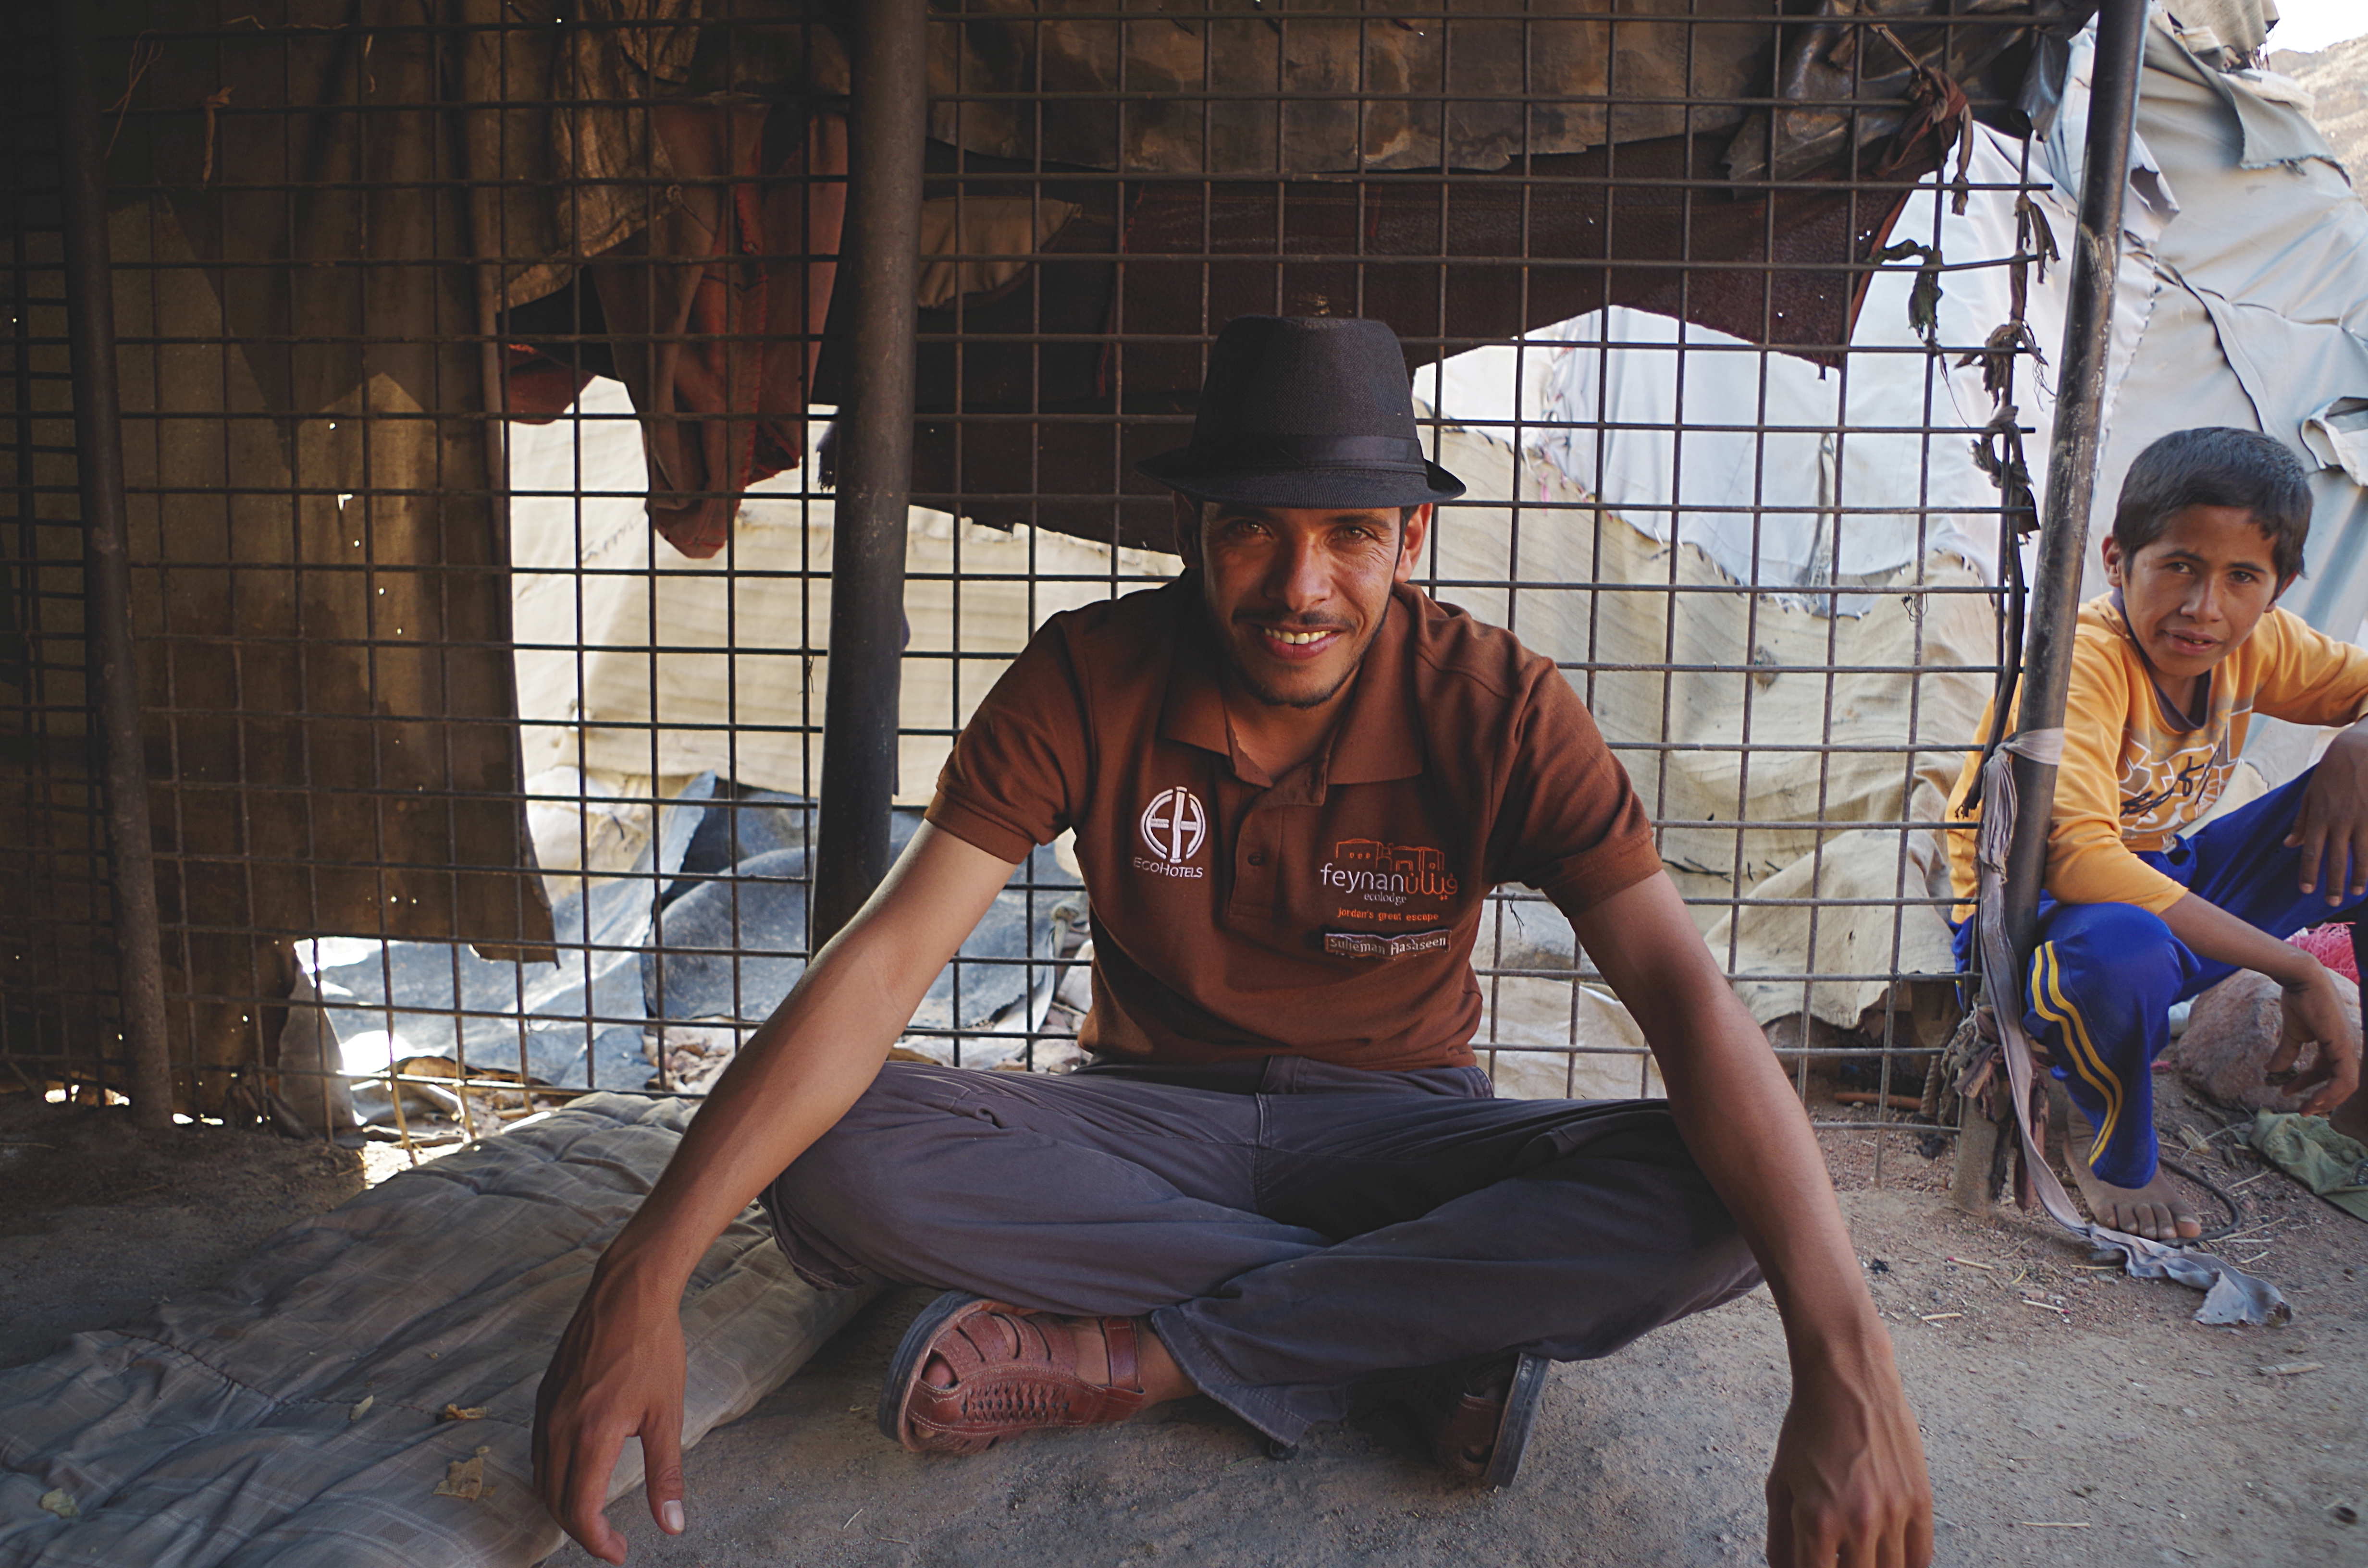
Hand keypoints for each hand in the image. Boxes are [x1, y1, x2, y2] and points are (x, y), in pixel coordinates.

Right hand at [533, 1269, 689, 1563]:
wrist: (627, 1293)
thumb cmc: (653, 1348)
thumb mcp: (668, 1414)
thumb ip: (665, 1475)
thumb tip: (670, 1526)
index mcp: (591, 1435)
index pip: (579, 1511)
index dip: (597, 1542)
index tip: (619, 1553)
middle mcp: (559, 1427)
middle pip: (554, 1502)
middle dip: (580, 1530)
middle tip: (610, 1540)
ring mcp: (546, 1411)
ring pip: (541, 1479)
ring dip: (563, 1505)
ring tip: (595, 1515)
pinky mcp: (544, 1396)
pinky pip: (538, 1451)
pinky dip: (553, 1476)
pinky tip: (578, 1475)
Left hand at [1764, 1346, 1932, 1567]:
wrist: (1848, 1379)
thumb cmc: (1808, 1428)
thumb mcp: (1779, 1483)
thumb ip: (1780, 1538)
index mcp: (1817, 1519)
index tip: (1813, 1565)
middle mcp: (1858, 1521)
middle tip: (1835, 1554)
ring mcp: (1894, 1513)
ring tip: (1857, 1553)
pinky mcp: (1920, 1500)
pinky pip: (1920, 1557)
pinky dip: (1905, 1564)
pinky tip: (1886, 1556)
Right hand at [2272, 961, 2362, 1116]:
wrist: (2302, 980)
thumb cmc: (2298, 1000)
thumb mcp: (2292, 1033)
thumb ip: (2286, 1053)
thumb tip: (2271, 1070)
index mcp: (2335, 1045)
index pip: (2329, 1073)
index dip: (2311, 1087)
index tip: (2289, 1094)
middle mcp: (2346, 1048)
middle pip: (2340, 1083)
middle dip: (2321, 1099)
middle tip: (2302, 1110)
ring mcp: (2348, 1047)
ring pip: (2346, 1085)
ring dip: (2326, 1100)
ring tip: (2306, 1108)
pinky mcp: (2345, 1047)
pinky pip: (2345, 1078)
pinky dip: (2331, 1092)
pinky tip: (2314, 1098)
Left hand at [2285, 727, 2367, 904]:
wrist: (2359, 751)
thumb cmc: (2331, 773)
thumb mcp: (2310, 794)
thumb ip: (2301, 821)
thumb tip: (2290, 844)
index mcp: (2319, 817)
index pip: (2311, 852)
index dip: (2308, 873)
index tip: (2306, 890)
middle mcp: (2340, 821)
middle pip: (2336, 859)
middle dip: (2333, 883)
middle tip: (2332, 902)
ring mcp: (2362, 819)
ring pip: (2360, 855)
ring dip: (2358, 876)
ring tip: (2356, 893)